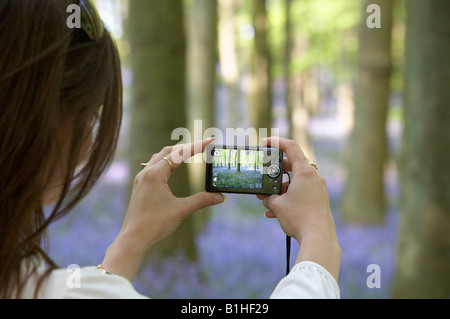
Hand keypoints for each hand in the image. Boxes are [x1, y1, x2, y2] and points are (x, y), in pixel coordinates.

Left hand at [102, 138, 225, 281]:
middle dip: (186, 147)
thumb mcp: (181, 210)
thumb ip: (202, 200)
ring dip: (175, 153)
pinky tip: (172, 168)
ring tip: (189, 152)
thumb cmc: (155, 225)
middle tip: (202, 145)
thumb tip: (220, 197)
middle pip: (169, 151)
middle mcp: (146, 173)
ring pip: (159, 157)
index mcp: (155, 174)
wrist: (133, 240)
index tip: (209, 141)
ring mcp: (141, 179)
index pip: (180, 154)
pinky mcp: (140, 187)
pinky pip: (153, 166)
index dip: (197, 146)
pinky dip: (166, 162)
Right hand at [257, 137, 340, 280]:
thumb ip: (269, 196)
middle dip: (274, 173)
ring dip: (279, 190)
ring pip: (294, 182)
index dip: (276, 142)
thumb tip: (268, 198)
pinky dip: (287, 199)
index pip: (291, 147)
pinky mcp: (318, 200)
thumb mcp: (277, 205)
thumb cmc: (299, 218)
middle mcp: (314, 177)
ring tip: (265, 201)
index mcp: (305, 171)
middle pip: (291, 166)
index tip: (265, 143)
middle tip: (262, 179)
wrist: (318, 238)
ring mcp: (318, 189)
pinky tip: (274, 213)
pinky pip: (300, 194)